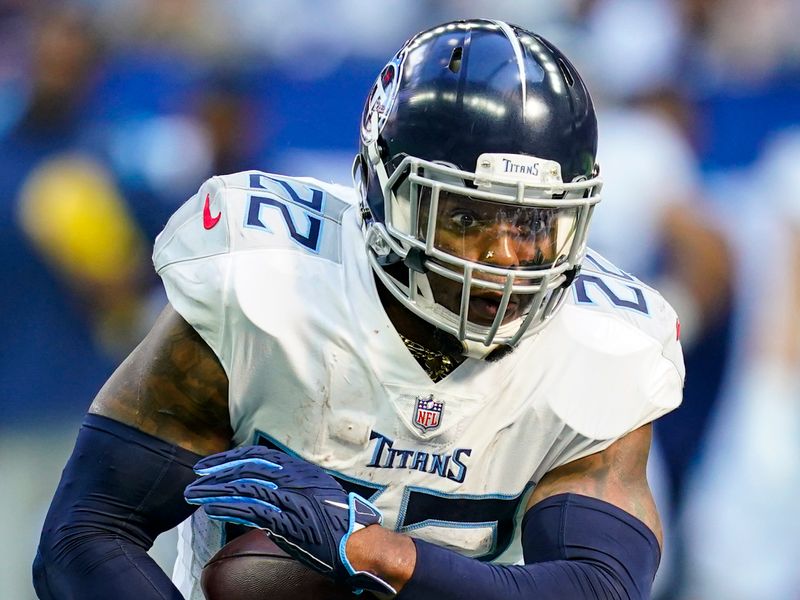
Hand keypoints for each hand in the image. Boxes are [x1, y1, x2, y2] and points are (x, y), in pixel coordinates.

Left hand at [184, 446, 394, 594]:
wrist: (359, 542)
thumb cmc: (341, 523)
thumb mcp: (317, 494)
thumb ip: (292, 490)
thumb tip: (265, 497)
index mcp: (301, 469)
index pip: (259, 455)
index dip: (232, 457)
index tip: (213, 462)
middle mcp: (295, 478)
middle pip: (247, 467)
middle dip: (218, 470)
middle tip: (196, 475)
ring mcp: (291, 498)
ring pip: (245, 487)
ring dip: (216, 490)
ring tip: (195, 493)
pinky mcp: (287, 519)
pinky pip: (251, 510)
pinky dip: (229, 508)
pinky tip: (213, 508)